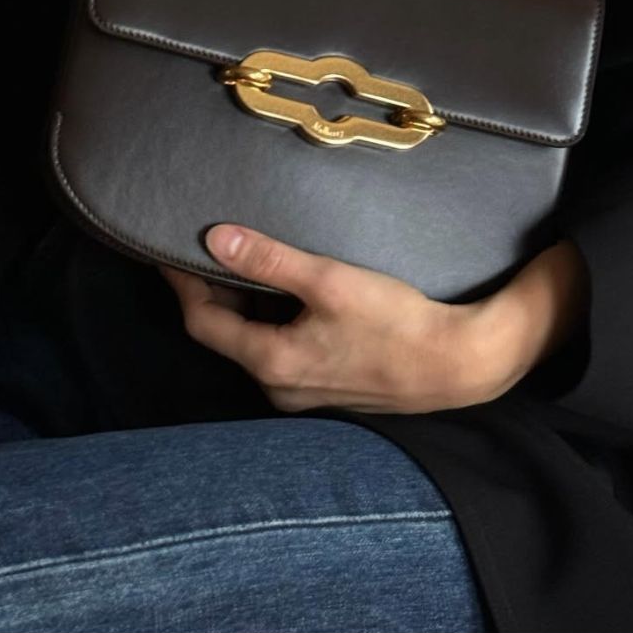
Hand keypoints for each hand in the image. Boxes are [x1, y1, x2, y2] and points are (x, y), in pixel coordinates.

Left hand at [165, 226, 586, 414]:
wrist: (463, 365)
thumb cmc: (398, 323)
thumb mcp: (328, 282)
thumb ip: (269, 262)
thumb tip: (216, 239)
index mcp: (269, 362)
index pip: (202, 320)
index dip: (183, 284)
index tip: (169, 252)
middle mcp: (279, 387)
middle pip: (226, 335)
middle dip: (213, 294)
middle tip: (207, 253)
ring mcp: (305, 393)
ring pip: (256, 344)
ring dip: (246, 308)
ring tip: (245, 265)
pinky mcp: (330, 389)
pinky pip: (285, 352)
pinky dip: (274, 322)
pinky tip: (289, 296)